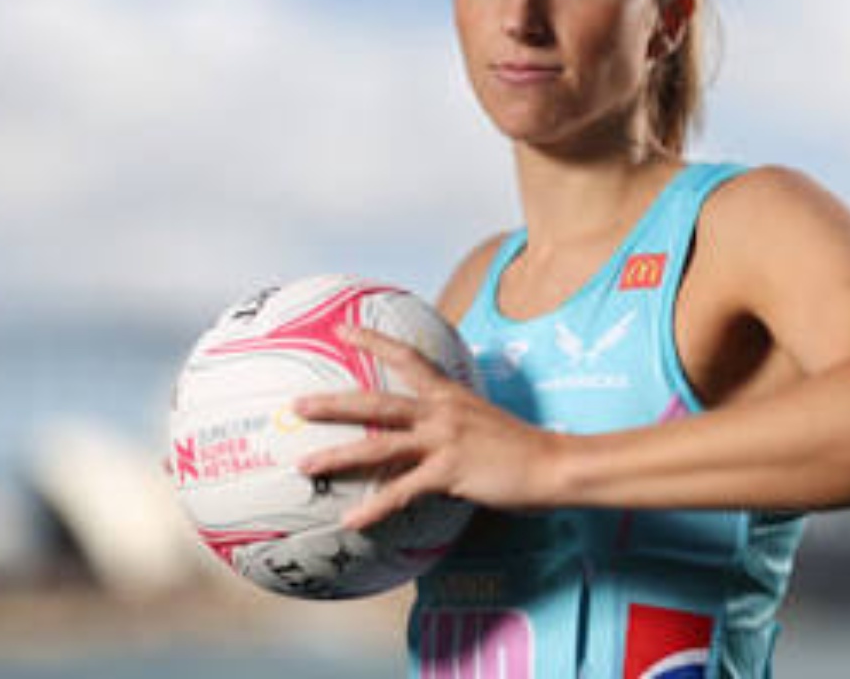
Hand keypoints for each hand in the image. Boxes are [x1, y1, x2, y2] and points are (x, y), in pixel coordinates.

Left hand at [293, 324, 561, 529]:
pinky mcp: (450, 472)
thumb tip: (433, 424)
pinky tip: (350, 521)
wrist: (553, 463)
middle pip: (376, 402)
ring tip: (305, 465)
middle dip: (333, 403)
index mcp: (449, 394)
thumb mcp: (484, 418)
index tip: (342, 328)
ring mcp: (444, 441)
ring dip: (338, 456)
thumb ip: (455, 416)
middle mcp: (441, 411)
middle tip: (296, 405)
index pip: (406, 358)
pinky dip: (374, 508)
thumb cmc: (521, 446)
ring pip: (379, 445)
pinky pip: (402, 492)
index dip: (373, 340)